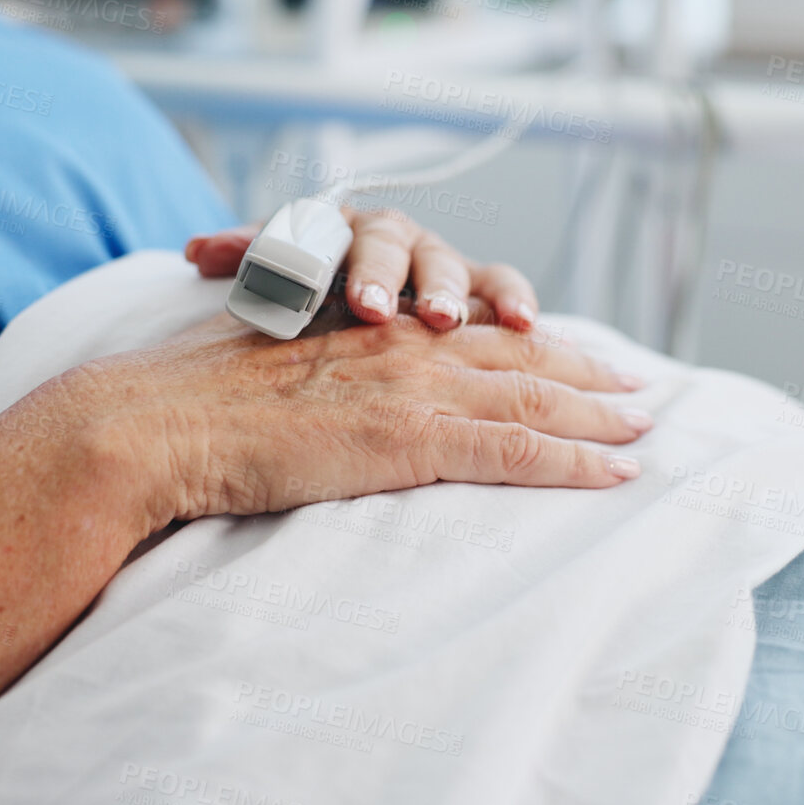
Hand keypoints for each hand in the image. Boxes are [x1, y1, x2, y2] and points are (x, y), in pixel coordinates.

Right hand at [28, 314, 647, 535]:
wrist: (158, 422)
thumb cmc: (193, 411)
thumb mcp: (270, 380)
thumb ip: (317, 383)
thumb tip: (330, 410)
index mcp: (366, 332)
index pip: (466, 331)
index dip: (528, 346)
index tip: (573, 359)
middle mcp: (398, 345)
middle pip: (514, 357)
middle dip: (582, 374)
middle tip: (637, 391)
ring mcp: (409, 386)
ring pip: (530, 398)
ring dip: (596, 417)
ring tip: (645, 432)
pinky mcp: (410, 435)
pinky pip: (513, 449)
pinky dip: (574, 461)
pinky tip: (617, 473)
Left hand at [185, 207, 536, 332]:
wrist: (349, 297)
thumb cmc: (310, 291)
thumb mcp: (274, 272)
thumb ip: (245, 256)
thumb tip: (200, 249)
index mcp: (339, 230)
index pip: (342, 236)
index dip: (350, 268)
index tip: (358, 302)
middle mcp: (393, 239)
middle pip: (403, 249)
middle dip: (409, 281)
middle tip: (412, 315)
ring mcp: (439, 262)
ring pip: (461, 268)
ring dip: (474, 294)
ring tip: (488, 322)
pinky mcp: (478, 289)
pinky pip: (503, 289)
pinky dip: (517, 303)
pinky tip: (530, 327)